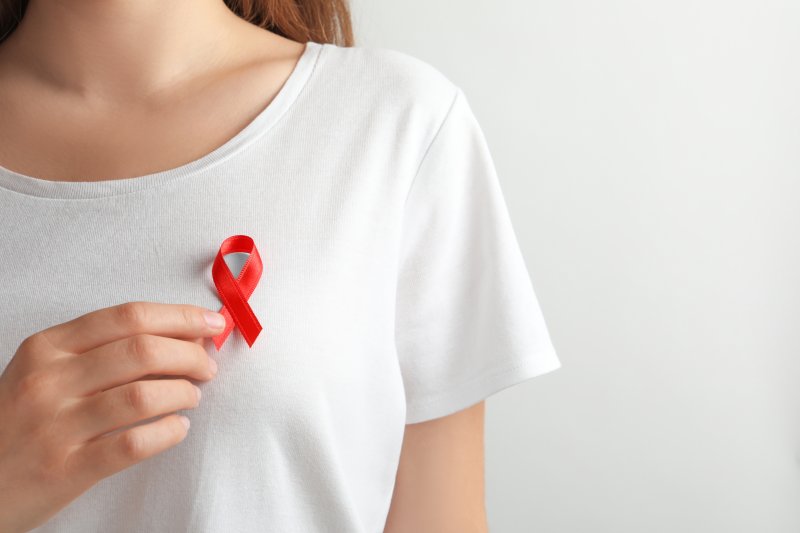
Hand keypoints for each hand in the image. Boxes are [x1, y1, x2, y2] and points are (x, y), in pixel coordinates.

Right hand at [0, 301, 223, 532]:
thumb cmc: (20, 420)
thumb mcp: (45, 371)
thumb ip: (102, 350)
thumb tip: (182, 334)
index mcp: (47, 348)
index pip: (128, 317)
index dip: (180, 317)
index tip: (211, 323)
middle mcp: (49, 381)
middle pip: (142, 351)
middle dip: (190, 355)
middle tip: (207, 366)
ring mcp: (56, 426)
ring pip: (143, 396)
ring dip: (183, 393)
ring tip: (192, 398)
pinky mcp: (66, 469)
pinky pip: (134, 444)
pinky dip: (168, 433)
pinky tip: (177, 429)